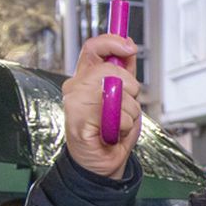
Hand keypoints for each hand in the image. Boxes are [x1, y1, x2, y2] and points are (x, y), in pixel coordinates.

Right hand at [63, 34, 141, 178]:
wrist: (101, 164)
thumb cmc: (111, 132)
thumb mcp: (124, 96)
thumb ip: (125, 71)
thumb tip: (128, 45)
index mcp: (85, 78)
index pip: (93, 48)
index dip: (112, 42)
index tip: (129, 46)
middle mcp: (75, 86)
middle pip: (112, 70)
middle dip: (131, 89)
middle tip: (127, 106)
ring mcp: (74, 102)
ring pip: (117, 93)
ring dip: (129, 113)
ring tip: (118, 124)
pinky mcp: (78, 119)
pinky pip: (115, 114)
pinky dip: (123, 126)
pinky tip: (113, 133)